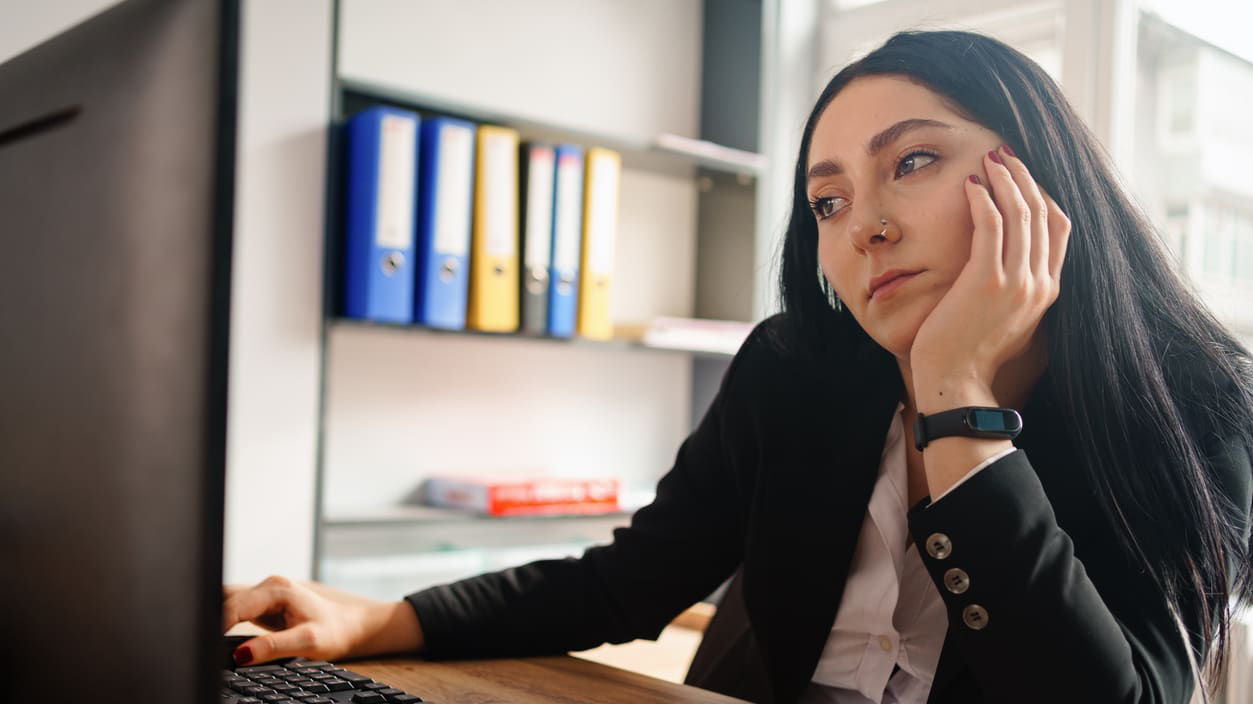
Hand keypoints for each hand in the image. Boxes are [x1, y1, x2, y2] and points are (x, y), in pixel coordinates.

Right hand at [222, 575, 423, 664]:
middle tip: (199, 641)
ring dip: (214, 617)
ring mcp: (264, 593)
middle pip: (226, 598)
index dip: (216, 624)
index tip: (203, 642)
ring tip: (204, 639)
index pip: (235, 605)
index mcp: (277, 589)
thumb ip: (273, 647)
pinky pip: (234, 608)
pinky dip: (223, 620)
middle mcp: (269, 586)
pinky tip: (216, 636)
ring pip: (227, 601)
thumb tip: (241, 655)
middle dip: (210, 618)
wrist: (349, 627)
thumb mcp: (307, 642)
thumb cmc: (334, 632)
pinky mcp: (262, 604)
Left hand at [909, 145, 1069, 392]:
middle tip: (1004, 155)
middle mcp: (1040, 284)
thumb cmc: (969, 352)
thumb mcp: (1006, 318)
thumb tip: (1010, 264)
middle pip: (1044, 213)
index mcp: (1048, 291)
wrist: (955, 381)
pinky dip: (983, 199)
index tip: (1022, 175)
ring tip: (989, 159)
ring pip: (1021, 213)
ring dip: (1006, 180)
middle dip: (1025, 178)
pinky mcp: (987, 281)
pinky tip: (970, 184)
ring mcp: (1017, 282)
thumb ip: (1016, 289)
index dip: (1043, 195)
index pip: (1059, 228)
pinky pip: (991, 225)